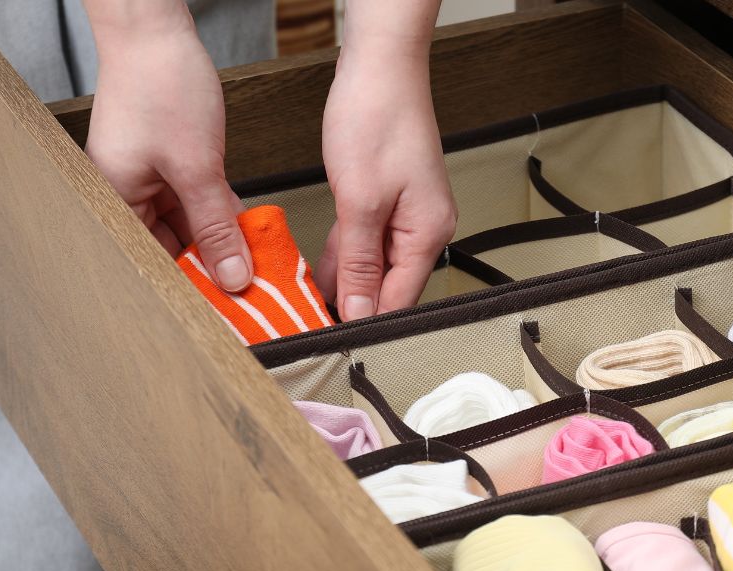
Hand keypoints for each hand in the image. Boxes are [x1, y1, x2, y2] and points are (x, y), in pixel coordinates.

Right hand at [84, 4, 252, 290]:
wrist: (154, 30)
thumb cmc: (158, 84)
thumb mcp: (196, 165)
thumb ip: (216, 225)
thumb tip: (233, 276)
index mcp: (115, 202)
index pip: (153, 266)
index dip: (189, 292)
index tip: (223, 315)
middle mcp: (124, 196)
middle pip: (170, 251)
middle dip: (210, 270)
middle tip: (248, 297)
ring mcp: (146, 181)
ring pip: (188, 229)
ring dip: (220, 244)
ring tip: (254, 270)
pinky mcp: (167, 166)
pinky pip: (195, 204)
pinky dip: (220, 216)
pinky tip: (248, 234)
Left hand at [316, 35, 455, 319]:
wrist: (380, 67)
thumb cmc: (378, 119)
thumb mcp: (360, 201)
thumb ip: (359, 262)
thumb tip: (359, 311)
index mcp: (427, 234)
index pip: (397, 301)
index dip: (363, 324)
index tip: (329, 342)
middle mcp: (423, 229)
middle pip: (387, 287)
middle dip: (350, 304)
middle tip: (310, 324)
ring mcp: (406, 216)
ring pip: (372, 265)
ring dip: (343, 280)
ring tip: (305, 301)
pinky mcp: (388, 201)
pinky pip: (365, 241)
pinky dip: (342, 253)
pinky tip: (316, 268)